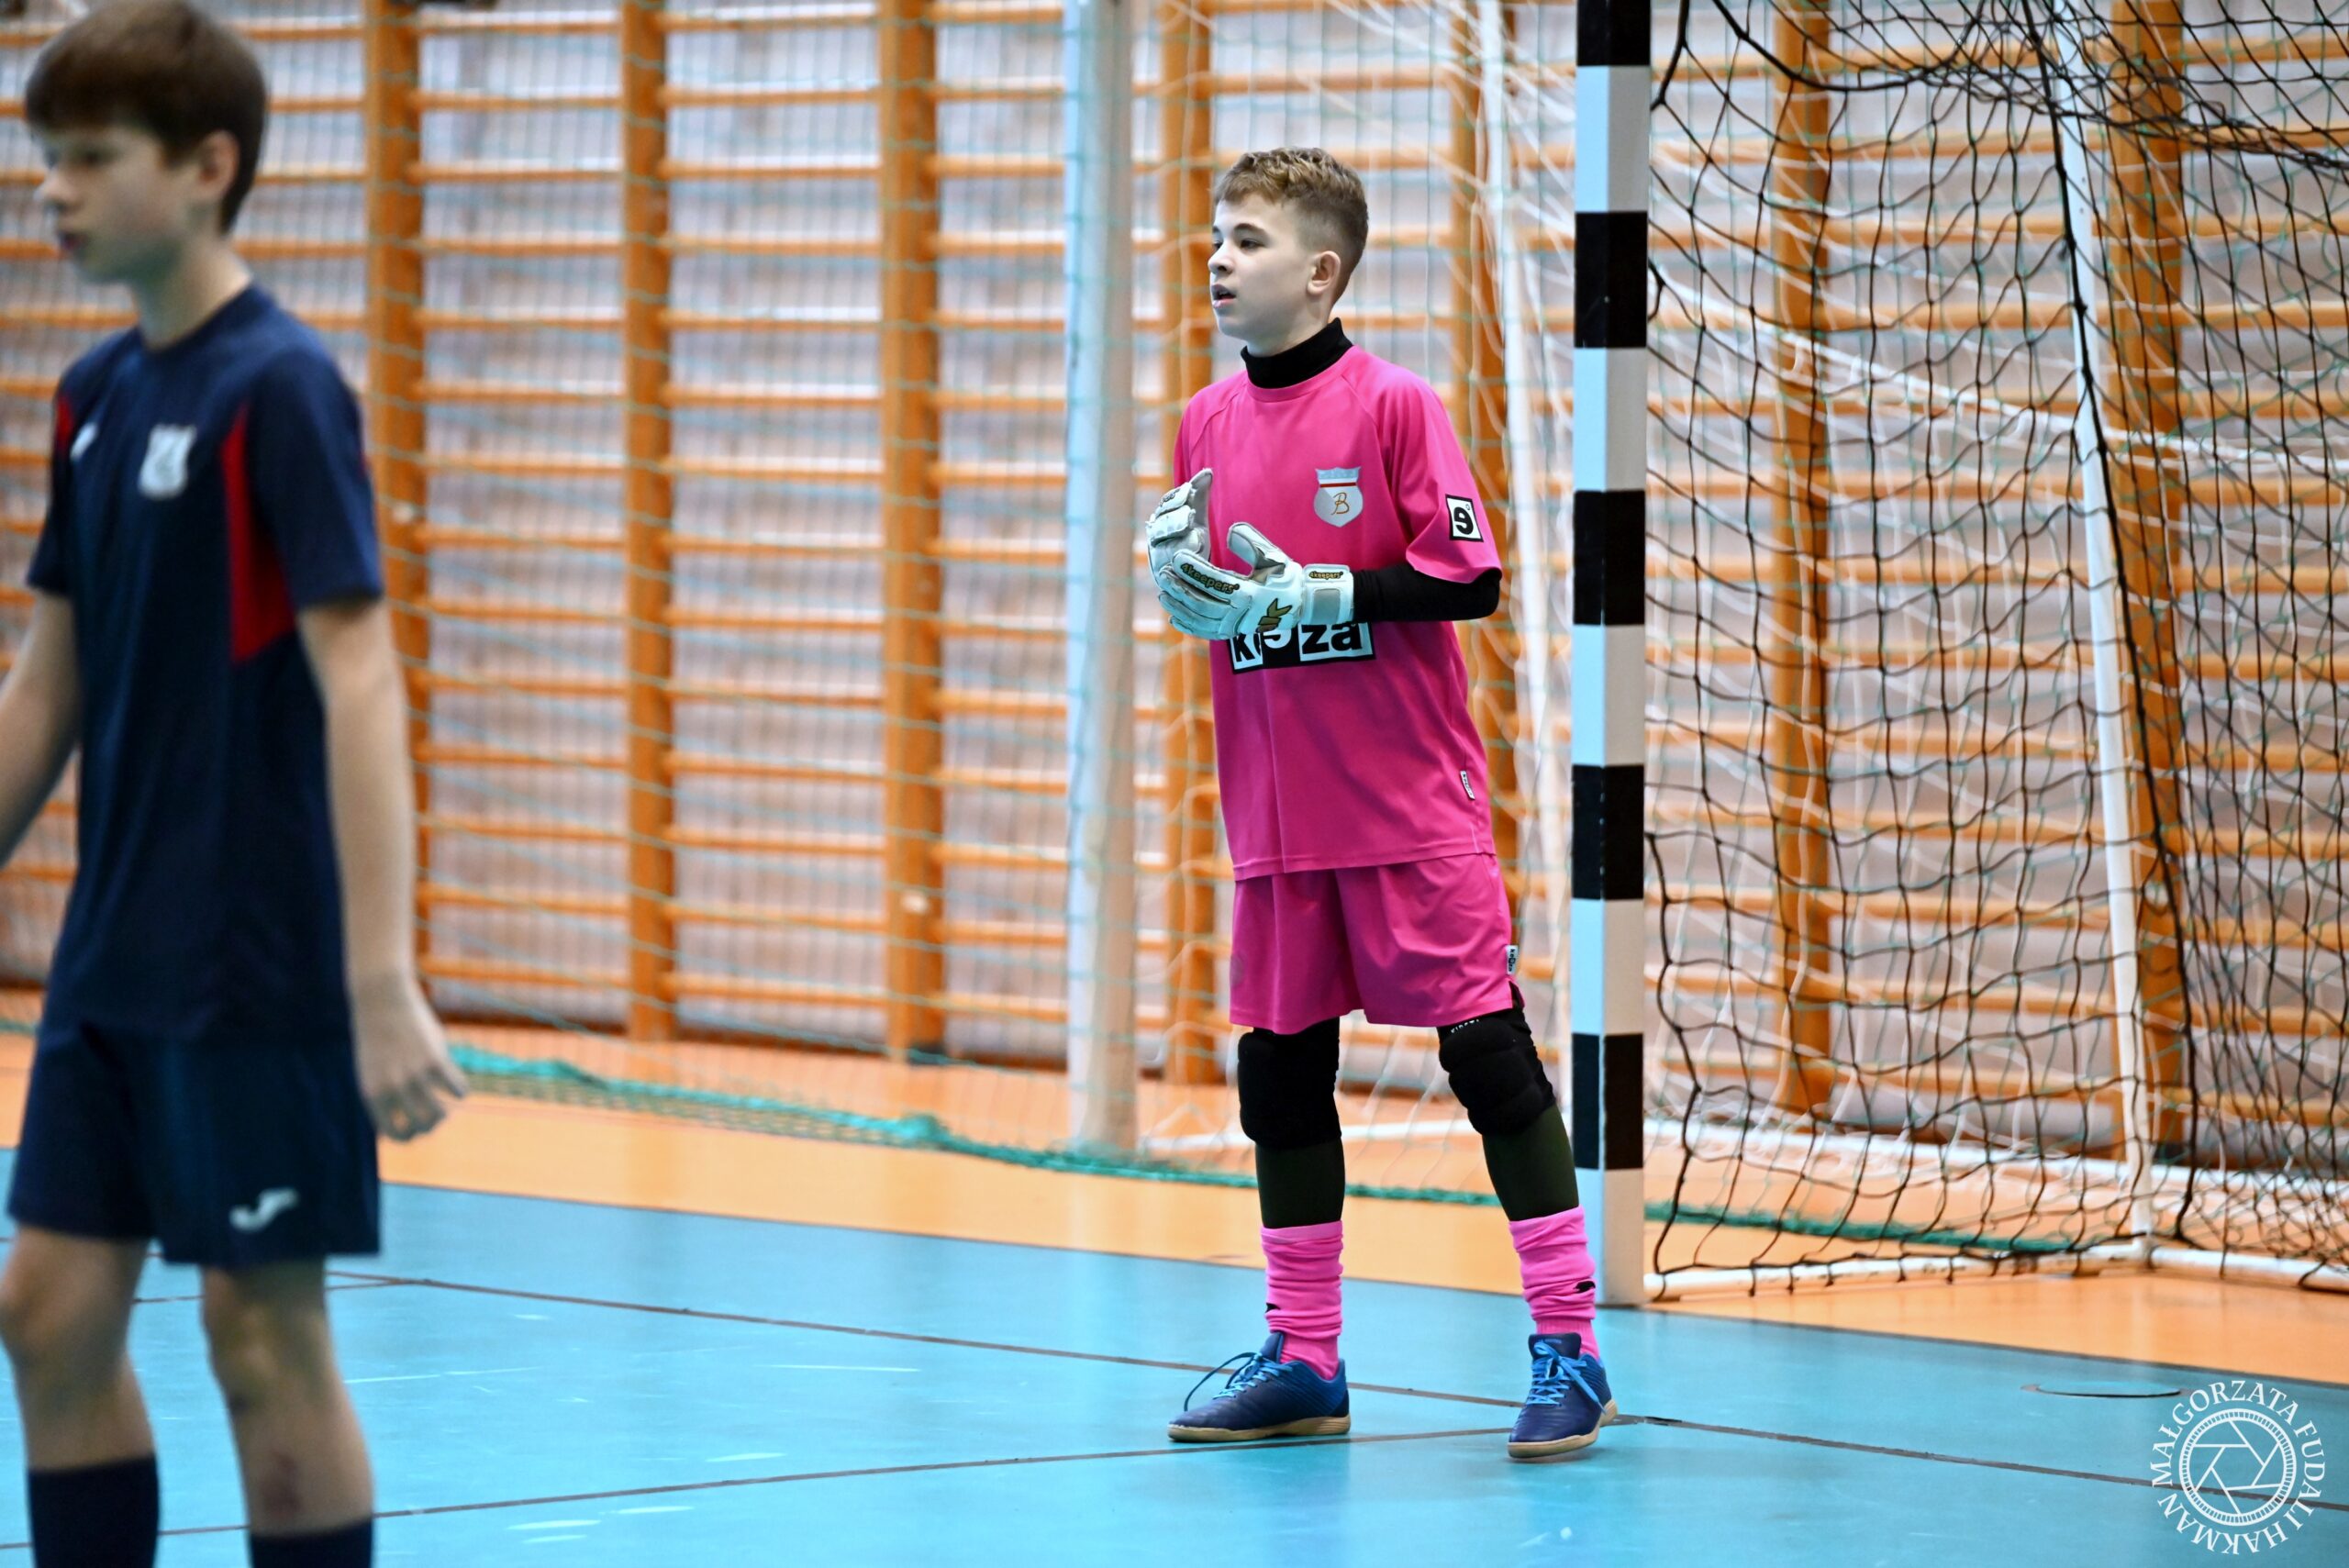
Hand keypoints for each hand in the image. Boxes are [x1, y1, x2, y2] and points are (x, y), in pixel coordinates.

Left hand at [351, 972, 467, 1141]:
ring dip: (446, 1114)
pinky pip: (457, 1088)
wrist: (382, 1001)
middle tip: (436, 1117)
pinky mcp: (435, 1060)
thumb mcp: (374, 1069)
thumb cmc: (378, 1036)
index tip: (417, 1131)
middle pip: (420, 1126)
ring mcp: (415, 1075)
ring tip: (447, 1107)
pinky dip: (460, 1090)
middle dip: (431, 1126)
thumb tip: (404, 1124)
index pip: (394, 1132)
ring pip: (440, 1113)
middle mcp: (393, 1088)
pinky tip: (457, 1085)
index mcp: (372, 1094)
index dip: (409, 1137)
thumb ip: (387, 1095)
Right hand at [1146, 469, 1212, 590]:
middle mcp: (1154, 540)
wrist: (1192, 579)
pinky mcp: (1165, 580)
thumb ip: (1199, 496)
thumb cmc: (1192, 542)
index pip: (1165, 506)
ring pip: (1164, 548)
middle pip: (1160, 527)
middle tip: (1190, 515)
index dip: (1176, 498)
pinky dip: (1182, 562)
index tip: (1190, 491)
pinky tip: (1195, 554)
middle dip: (1175, 519)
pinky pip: (1171, 570)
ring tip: (1196, 535)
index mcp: (1161, 521)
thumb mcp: (1198, 518)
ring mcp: (1158, 560)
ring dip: (1179, 541)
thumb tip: (1208, 471)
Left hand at [1158, 523, 1354, 644]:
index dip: (1194, 569)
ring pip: (1201, 619)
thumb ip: (1251, 542)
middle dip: (1180, 588)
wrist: (1301, 606)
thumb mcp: (1274, 556)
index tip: (1177, 557)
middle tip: (1163, 573)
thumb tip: (1229, 532)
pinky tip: (1175, 615)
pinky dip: (1189, 625)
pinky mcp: (1234, 633)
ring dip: (1180, 606)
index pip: (1215, 581)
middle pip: (1203, 602)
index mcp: (1252, 593)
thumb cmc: (1286, 577)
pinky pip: (1207, 632)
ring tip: (1164, 592)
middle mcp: (1242, 614)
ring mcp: (1237, 626)